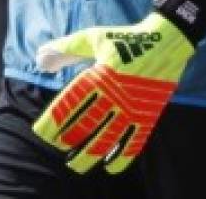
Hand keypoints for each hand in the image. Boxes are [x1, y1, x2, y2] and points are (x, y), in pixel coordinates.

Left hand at [32, 12, 193, 173]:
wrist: (166, 40)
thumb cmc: (124, 38)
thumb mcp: (92, 38)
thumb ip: (65, 49)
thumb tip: (39, 59)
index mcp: (98, 75)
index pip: (69, 104)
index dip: (53, 121)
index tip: (41, 132)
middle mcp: (114, 95)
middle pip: (85, 125)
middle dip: (68, 140)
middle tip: (58, 146)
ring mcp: (132, 108)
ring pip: (107, 140)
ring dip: (89, 155)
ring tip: (75, 165)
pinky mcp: (148, 115)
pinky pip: (134, 143)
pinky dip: (122, 158)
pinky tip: (109, 167)